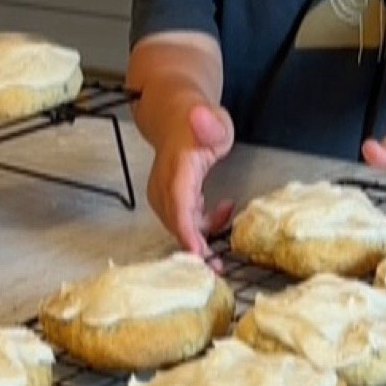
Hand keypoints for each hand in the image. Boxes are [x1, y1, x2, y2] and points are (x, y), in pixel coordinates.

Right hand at [144, 101, 235, 261]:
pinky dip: (201, 227)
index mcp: (178, 166)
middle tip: (217, 268)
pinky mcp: (169, 200)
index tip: (199, 254)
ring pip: (178, 226)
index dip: (187, 232)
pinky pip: (183, 222)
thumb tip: (200, 118)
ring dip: (199, 241)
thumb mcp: (214, 120)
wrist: (176, 117)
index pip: (179, 204)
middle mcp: (165, 184)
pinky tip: (222, 214)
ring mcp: (164, 193)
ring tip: (221, 252)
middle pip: (176, 222)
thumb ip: (210, 124)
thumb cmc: (198, 120)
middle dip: (195, 249)